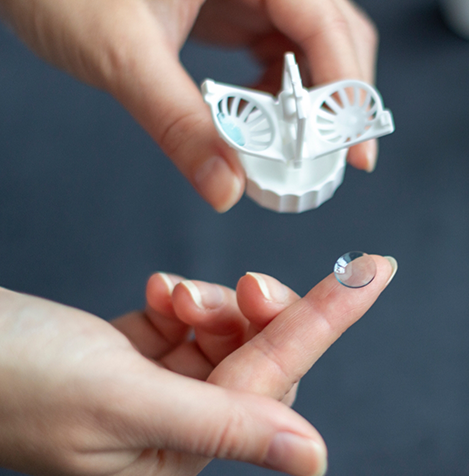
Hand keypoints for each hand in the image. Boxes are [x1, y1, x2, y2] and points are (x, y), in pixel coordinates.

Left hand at [0, 0, 377, 211]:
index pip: (324, 23)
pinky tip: (263, 120)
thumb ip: (179, 125)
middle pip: (332, 33)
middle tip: (331, 160)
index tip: (354, 151)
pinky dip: (279, 92)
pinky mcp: (233, 7)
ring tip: (296, 149)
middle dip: (335, 100)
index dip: (346, 92)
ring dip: (308, 101)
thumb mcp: (124, 57)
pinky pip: (276, 50)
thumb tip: (226, 188)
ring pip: (308, 45)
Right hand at [0, 256, 394, 475]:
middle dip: (255, 311)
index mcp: (175, 456)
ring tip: (168, 294)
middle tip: (244, 284)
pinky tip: (157, 293)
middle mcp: (175, 427)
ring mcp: (157, 387)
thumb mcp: (120, 400)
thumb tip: (311, 459)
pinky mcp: (139, 351)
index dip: (324, 322)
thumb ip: (222, 426)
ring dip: (207, 301)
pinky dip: (181, 297)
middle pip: (255, 356)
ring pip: (224, 331)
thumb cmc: (12, 378)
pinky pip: (188, 317)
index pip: (272, 383)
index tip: (372, 275)